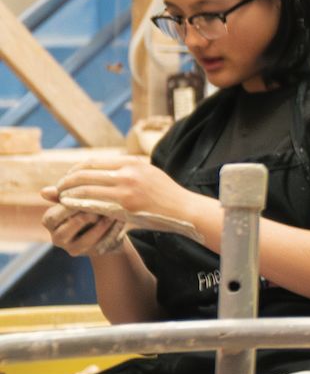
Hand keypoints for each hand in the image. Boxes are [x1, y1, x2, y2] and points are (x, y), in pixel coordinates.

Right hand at [41, 203, 129, 258]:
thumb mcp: (73, 200)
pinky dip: (112, 232)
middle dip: (84, 217)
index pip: (53, 216)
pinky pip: (102, 244)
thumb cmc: (82, 207)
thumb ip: (62, 195)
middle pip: (67, 229)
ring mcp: (74, 248)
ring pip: (87, 239)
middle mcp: (58, 238)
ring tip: (112, 214)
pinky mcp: (92, 253)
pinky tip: (119, 221)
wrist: (101, 228)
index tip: (84, 196)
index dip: (68, 207)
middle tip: (98, 207)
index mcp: (49, 222)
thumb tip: (44, 191)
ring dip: (101, 225)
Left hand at [45, 162, 203, 231]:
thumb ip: (126, 172)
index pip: (92, 162)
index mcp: (131, 162)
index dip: (75, 170)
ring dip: (68, 194)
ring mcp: (126, 189)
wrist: (187, 211)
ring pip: (84, 188)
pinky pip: (93, 203)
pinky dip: (78, 205)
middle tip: (58, 189)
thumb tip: (103, 172)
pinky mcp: (126, 206)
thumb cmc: (168, 197)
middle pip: (84, 172)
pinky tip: (72, 209)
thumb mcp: (148, 175)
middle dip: (66, 181)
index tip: (68, 179)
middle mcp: (127, 172)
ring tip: (61, 200)